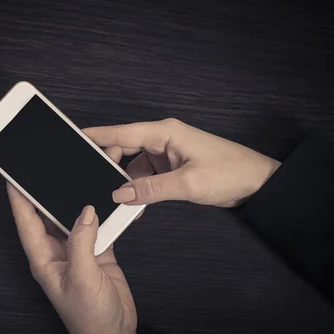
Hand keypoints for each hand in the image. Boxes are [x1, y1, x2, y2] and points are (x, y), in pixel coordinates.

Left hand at [6, 183, 138, 333]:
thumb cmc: (90, 318)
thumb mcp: (82, 279)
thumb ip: (82, 243)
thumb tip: (85, 212)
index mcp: (43, 258)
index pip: (26, 221)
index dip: (18, 197)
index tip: (13, 174)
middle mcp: (57, 251)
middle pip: (48, 214)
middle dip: (50, 190)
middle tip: (52, 164)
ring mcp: (77, 250)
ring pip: (73, 216)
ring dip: (79, 197)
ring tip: (84, 172)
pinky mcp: (98, 251)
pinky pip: (97, 225)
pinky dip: (102, 212)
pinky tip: (106, 195)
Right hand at [84, 118, 280, 206]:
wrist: (257, 182)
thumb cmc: (231, 172)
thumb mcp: (188, 184)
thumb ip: (151, 189)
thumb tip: (120, 193)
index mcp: (166, 133)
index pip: (123, 132)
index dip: (98, 135)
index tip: (77, 137)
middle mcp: (164, 139)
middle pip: (125, 147)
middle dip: (111, 165)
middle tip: (100, 183)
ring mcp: (167, 152)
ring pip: (134, 164)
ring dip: (128, 180)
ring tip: (121, 197)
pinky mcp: (172, 165)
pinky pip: (147, 173)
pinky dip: (140, 186)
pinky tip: (137, 200)